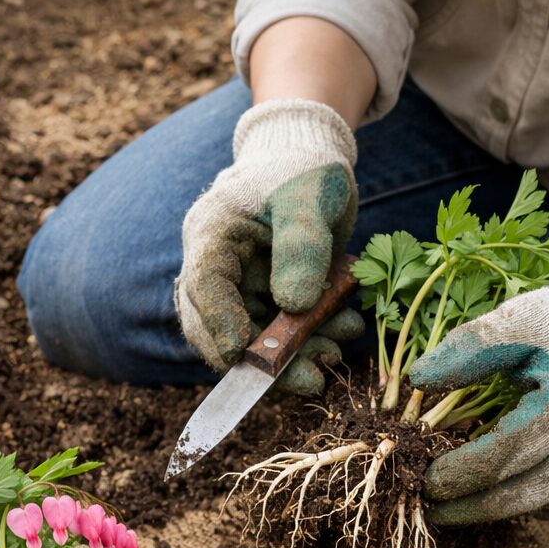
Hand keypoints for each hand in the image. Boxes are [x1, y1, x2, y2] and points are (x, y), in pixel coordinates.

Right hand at [176, 98, 363, 394]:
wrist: (312, 167)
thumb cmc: (303, 171)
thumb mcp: (308, 198)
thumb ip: (301, 246)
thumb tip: (294, 305)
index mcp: (212, 236)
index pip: (204, 287)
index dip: (219, 324)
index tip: (243, 356)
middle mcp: (220, 272)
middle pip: (226, 329)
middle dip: (268, 362)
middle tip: (311, 380)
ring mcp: (243, 292)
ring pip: (259, 341)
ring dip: (299, 355)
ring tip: (336, 353)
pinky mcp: (269, 304)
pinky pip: (285, 335)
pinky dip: (314, 340)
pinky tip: (344, 332)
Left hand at [408, 246, 548, 523]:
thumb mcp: (519, 317)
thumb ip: (469, 348)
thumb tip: (417, 378)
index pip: (510, 451)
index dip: (464, 470)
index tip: (424, 476)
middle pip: (526, 492)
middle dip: (472, 506)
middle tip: (428, 507)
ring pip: (538, 495)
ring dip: (489, 507)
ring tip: (444, 507)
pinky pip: (546, 483)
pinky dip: (508, 491)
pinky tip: (474, 488)